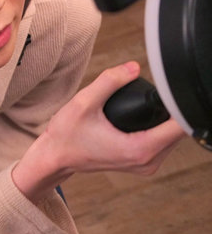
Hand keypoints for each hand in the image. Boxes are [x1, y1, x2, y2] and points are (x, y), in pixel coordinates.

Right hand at [13, 62, 185, 201]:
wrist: (55, 157)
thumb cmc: (66, 135)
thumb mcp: (83, 102)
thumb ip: (109, 81)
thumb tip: (133, 67)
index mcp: (138, 149)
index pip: (178, 127)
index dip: (177, 105)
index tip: (166, 92)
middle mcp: (147, 161)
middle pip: (178, 131)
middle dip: (169, 110)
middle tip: (148, 95)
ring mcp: (147, 166)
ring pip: (172, 138)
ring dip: (165, 120)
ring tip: (143, 105)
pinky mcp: (143, 165)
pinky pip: (162, 144)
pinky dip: (158, 129)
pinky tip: (143, 119)